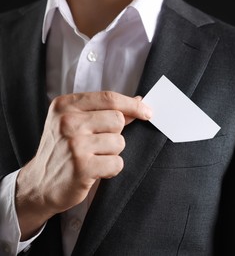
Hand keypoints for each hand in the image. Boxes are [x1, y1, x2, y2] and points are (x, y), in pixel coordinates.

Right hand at [15, 91, 151, 239]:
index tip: (147, 112)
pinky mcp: (82, 167)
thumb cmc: (62, 151)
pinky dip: (111, 169)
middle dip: (115, 134)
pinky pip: (117, 162)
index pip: (109, 98)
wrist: (40, 185)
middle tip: (98, 145)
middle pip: (118, 119)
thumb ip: (105, 111)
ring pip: (119, 142)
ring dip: (112, 153)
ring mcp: (74, 144)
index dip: (133, 105)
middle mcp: (68, 122)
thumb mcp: (75, 124)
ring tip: (93, 158)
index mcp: (65, 105)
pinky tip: (95, 171)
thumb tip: (139, 100)